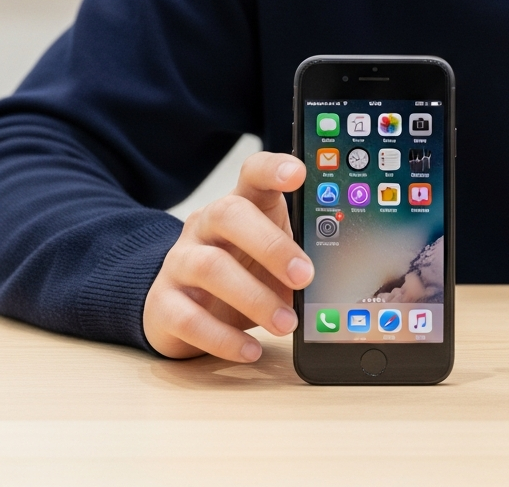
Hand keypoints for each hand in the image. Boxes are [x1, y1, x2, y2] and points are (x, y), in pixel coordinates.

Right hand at [143, 153, 311, 361]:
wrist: (182, 306)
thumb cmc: (243, 270)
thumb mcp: (273, 255)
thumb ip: (298, 252)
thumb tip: (335, 276)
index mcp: (240, 204)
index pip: (253, 173)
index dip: (273, 169)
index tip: (298, 173)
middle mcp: (205, 224)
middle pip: (229, 214)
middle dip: (271, 246)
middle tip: (304, 276)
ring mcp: (178, 261)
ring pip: (209, 267)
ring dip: (254, 298)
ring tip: (287, 324)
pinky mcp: (162, 304)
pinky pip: (188, 318)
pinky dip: (223, 338)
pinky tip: (251, 350)